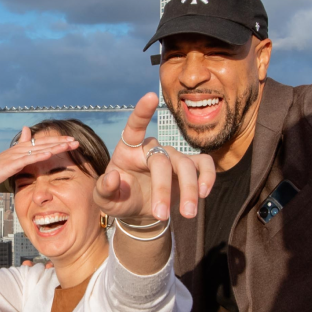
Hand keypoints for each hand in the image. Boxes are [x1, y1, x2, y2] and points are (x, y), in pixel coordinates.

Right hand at [0, 127, 80, 190]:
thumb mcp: (13, 155)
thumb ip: (22, 143)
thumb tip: (27, 129)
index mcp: (24, 147)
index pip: (44, 142)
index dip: (58, 140)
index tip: (72, 141)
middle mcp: (22, 148)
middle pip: (45, 144)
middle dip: (61, 142)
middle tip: (76, 142)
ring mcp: (18, 155)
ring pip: (40, 150)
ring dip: (55, 147)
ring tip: (67, 145)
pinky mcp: (14, 164)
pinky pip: (29, 159)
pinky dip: (40, 156)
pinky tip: (49, 154)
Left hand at [96, 93, 215, 221]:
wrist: (140, 212)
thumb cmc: (120, 199)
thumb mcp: (104, 200)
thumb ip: (103, 190)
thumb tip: (113, 177)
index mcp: (128, 150)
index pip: (135, 126)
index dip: (142, 111)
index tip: (151, 97)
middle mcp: (152, 149)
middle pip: (162, 159)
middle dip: (163, 188)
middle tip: (160, 214)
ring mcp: (172, 156)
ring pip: (185, 164)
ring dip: (189, 190)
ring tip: (187, 214)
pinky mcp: (189, 168)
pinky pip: (205, 164)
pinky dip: (208, 177)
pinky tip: (204, 194)